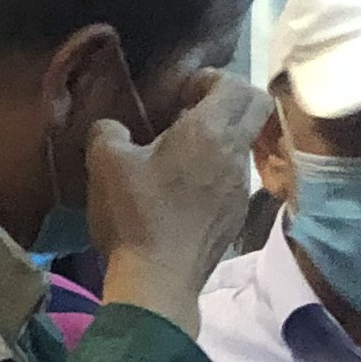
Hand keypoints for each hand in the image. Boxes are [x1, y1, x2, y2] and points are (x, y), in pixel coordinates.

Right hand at [90, 74, 273, 331]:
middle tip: (192, 111)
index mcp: (210, 132)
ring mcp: (240, 190)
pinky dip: (214, 173)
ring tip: (179, 156)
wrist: (157, 283)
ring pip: (242, 147)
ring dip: (218, 141)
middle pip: (256, 109)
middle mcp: (235, 155)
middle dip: (228, 101)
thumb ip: (109, 131)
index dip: (212, 78)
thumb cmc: (134, 215)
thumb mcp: (105, 164)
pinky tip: (182, 192)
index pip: (237, 84)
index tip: (184, 92)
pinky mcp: (236, 218)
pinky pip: (232, 180)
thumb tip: (114, 128)